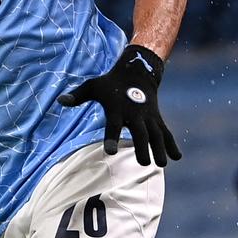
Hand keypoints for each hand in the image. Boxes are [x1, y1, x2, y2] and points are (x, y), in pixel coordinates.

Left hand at [58, 44, 180, 165]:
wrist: (136, 71)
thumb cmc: (109, 83)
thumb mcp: (92, 85)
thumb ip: (78, 95)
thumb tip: (60, 101)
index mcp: (117, 109)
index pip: (113, 125)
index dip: (112, 138)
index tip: (110, 152)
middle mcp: (134, 114)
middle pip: (140, 133)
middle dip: (142, 147)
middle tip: (143, 163)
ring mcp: (148, 116)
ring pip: (156, 134)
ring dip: (160, 149)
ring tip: (161, 165)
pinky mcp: (157, 118)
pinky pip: (166, 132)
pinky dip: (172, 144)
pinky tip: (177, 158)